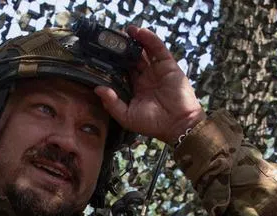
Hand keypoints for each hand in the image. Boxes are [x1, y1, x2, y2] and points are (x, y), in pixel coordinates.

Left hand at [95, 26, 205, 145]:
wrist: (178, 124)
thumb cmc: (153, 124)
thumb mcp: (127, 117)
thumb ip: (112, 103)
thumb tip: (97, 89)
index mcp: (134, 88)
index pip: (120, 71)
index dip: (112, 62)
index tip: (101, 53)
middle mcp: (144, 77)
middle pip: (130, 58)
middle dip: (121, 48)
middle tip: (110, 38)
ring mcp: (156, 70)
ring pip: (143, 51)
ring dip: (134, 40)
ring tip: (124, 31)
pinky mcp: (168, 65)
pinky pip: (157, 48)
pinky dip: (149, 39)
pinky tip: (139, 32)